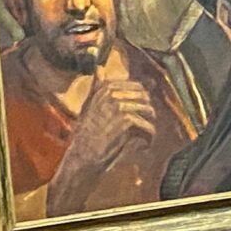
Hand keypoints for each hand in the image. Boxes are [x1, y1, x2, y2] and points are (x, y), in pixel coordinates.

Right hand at [47, 79, 155, 214]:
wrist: (81, 159)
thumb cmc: (86, 136)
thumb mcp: (88, 108)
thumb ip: (98, 90)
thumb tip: (103, 72)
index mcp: (106, 89)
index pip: (138, 87)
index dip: (141, 102)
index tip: (135, 117)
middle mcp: (112, 94)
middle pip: (146, 98)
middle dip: (145, 114)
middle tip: (137, 130)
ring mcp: (119, 106)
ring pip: (149, 111)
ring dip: (147, 127)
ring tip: (140, 138)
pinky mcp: (126, 121)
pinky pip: (149, 127)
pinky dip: (148, 139)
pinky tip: (141, 146)